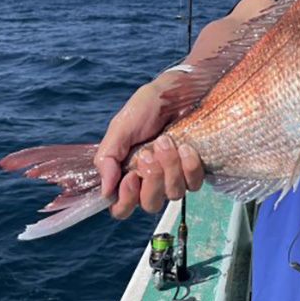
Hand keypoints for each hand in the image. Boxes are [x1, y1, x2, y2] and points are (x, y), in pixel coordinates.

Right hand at [93, 74, 203, 218]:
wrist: (177, 92)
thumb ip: (108, 158)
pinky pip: (194, 184)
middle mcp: (151, 181)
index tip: (130, 177)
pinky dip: (189, 166)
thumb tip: (104, 191)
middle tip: (149, 153)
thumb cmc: (147, 108)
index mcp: (127, 174)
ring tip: (166, 141)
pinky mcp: (194, 171)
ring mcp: (174, 177)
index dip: (126, 200)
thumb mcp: (120, 128)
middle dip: (152, 179)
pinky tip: (186, 147)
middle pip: (150, 204)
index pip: (122, 208)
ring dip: (170, 167)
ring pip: (173, 195)